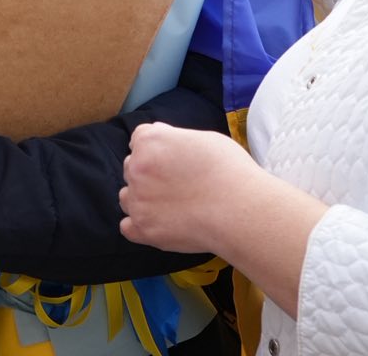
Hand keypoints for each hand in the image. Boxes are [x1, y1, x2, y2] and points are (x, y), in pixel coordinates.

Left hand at [118, 123, 247, 254]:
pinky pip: (127, 227)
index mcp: (150, 142)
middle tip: (176, 184)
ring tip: (170, 206)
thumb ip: (173, 138)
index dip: (155, 150)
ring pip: (127, 197)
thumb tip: (161, 137)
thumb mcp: (203, 138)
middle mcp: (136, 169)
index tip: (169, 160)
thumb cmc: (229, 171)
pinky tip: (160, 224)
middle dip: (148, 174)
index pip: (138, 140)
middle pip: (131, 168)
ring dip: (142, 200)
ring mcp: (137, 201)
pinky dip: (140, 226)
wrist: (240, 211)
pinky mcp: (143, 229)